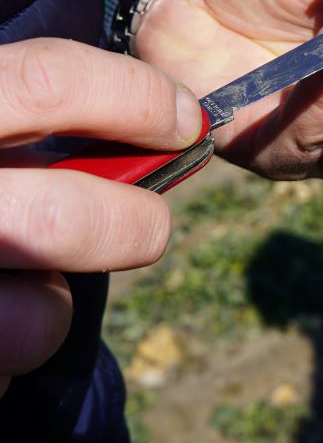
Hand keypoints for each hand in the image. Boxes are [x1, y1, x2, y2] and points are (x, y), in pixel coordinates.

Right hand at [0, 39, 201, 397]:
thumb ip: (24, 120)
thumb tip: (159, 130)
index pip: (45, 79)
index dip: (134, 99)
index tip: (184, 121)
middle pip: (57, 211)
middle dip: (130, 227)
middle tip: (148, 228)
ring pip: (35, 316)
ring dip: (54, 313)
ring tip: (38, 301)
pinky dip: (2, 362)